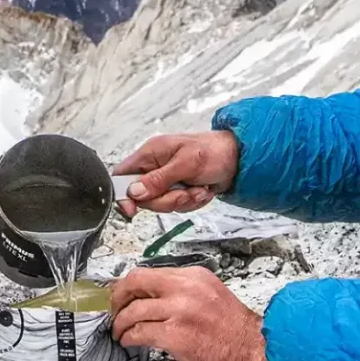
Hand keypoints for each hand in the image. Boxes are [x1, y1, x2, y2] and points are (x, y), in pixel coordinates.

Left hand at [111, 267, 274, 360]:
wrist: (256, 353)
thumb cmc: (236, 331)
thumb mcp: (211, 295)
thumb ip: (184, 292)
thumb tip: (154, 298)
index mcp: (194, 276)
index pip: (151, 272)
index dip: (130, 284)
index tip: (121, 295)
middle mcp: (186, 288)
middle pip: (136, 281)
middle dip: (117, 296)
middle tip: (112, 310)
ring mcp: (180, 310)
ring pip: (133, 310)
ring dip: (120, 323)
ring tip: (119, 332)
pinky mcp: (176, 335)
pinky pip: (140, 332)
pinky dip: (129, 338)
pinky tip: (129, 342)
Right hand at [113, 131, 239, 216]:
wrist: (237, 159)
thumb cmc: (214, 151)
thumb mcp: (186, 163)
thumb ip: (159, 179)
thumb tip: (134, 191)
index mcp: (150, 154)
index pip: (121, 176)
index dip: (123, 194)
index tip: (132, 209)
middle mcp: (154, 167)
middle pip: (143, 197)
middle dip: (167, 200)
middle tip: (185, 191)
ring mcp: (166, 180)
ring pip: (161, 205)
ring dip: (183, 201)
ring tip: (198, 188)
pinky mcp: (177, 190)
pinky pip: (177, 207)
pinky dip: (192, 202)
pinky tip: (201, 190)